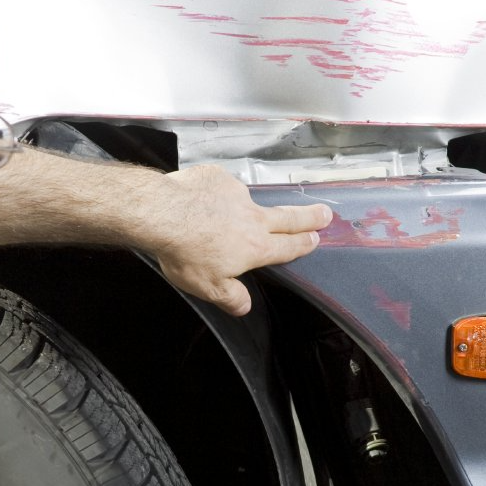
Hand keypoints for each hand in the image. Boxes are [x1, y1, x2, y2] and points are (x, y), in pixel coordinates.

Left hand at [150, 165, 330, 316]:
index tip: (315, 239)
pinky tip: (199, 204)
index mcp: (255, 247)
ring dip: (242, 209)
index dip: (303, 244)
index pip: (287, 247)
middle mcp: (252, 218)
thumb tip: (244, 307)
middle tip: (324, 213)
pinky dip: (214, 196)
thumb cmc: (184, 252)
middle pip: (288, 217)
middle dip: (309, 217)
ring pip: (247, 202)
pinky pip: (220, 188)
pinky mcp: (218, 178)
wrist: (161, 214)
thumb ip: (231, 298)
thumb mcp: (208, 288)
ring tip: (219, 219)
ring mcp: (236, 194)